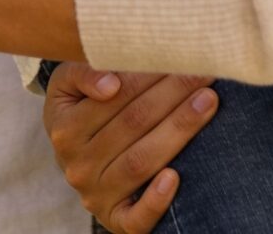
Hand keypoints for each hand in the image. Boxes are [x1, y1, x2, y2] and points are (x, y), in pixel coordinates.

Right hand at [41, 61, 218, 233]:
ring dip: (179, 129)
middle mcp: (78, 165)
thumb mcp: (67, 86)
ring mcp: (96, 195)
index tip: (180, 55)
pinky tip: (176, 176)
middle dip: (173, 94)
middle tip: (204, 72)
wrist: (76, 158)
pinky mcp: (117, 220)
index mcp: (65, 129)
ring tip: (208, 101)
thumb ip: (82, 74)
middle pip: (134, 124)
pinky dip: (156, 200)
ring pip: (141, 161)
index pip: (115, 97)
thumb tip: (110, 84)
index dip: (149, 75)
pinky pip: (137, 217)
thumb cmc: (81, 110)